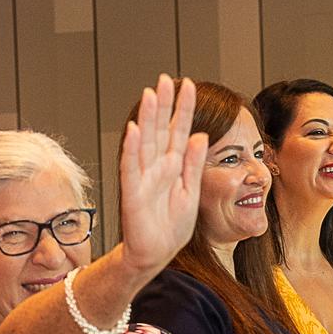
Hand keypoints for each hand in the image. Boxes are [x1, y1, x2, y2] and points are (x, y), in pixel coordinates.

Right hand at [117, 74, 206, 277]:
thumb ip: (193, 164)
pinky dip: (133, 150)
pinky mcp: (134, 194)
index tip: (188, 85)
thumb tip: (200, 135)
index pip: (179, 130)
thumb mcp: (191, 192)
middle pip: (160, 129)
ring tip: (150, 95)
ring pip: (145, 142)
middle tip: (165, 79)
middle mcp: (157, 166)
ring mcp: (143, 178)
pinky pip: (132, 168)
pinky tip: (135, 130)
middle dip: (163, 104)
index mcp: (173, 165)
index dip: (183, 108)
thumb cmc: (172, 225)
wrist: (158, 254)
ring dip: (147, 118)